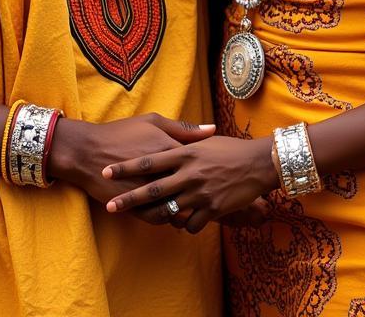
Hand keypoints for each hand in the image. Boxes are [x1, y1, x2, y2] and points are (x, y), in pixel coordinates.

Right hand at [49, 112, 215, 213]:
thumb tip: (213, 129)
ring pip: (177, 207)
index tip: (217, 171)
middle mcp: (160, 171)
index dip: (210, 168)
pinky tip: (172, 216)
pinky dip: (168, 219)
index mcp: (167, 148)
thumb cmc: (121, 132)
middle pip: (191, 188)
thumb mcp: (152, 121)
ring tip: (194, 209)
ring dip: (187, 210)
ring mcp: (147, 190)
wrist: (86, 151)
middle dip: (203, 193)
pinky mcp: (134, 206)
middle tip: (212, 193)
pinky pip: (158, 218)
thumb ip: (184, 128)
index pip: (199, 162)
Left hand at [103, 134, 279, 232]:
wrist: (258, 163)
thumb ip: (186, 140)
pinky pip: (190, 225)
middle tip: (110, 206)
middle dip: (128, 199)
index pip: (148, 161)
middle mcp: (189, 173)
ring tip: (145, 218)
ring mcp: (200, 193)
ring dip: (155, 216)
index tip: (105, 171)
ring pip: (169, 211)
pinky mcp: (212, 209)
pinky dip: (184, 225)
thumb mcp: (205, 141)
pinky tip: (184, 222)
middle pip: (152, 189)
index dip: (126, 167)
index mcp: (184, 153)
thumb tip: (173, 138)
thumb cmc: (230, 149)